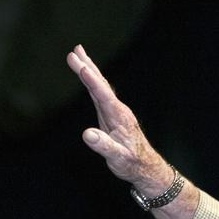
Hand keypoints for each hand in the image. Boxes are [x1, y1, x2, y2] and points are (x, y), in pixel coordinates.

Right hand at [65, 45, 170, 195]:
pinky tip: (86, 74)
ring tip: (77, 53)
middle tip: (74, 51)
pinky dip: (91, 81)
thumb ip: (104, 146)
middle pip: (101, 84)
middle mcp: (118, 109)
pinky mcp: (111, 114)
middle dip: (87, 67)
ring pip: (100, 86)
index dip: (92, 81)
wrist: (145, 166)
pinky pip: (99, 93)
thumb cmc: (132, 163)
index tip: (81, 67)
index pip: (103, 95)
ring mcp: (115, 110)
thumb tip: (87, 134)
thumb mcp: (118, 158)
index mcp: (119, 117)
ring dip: (89, 69)